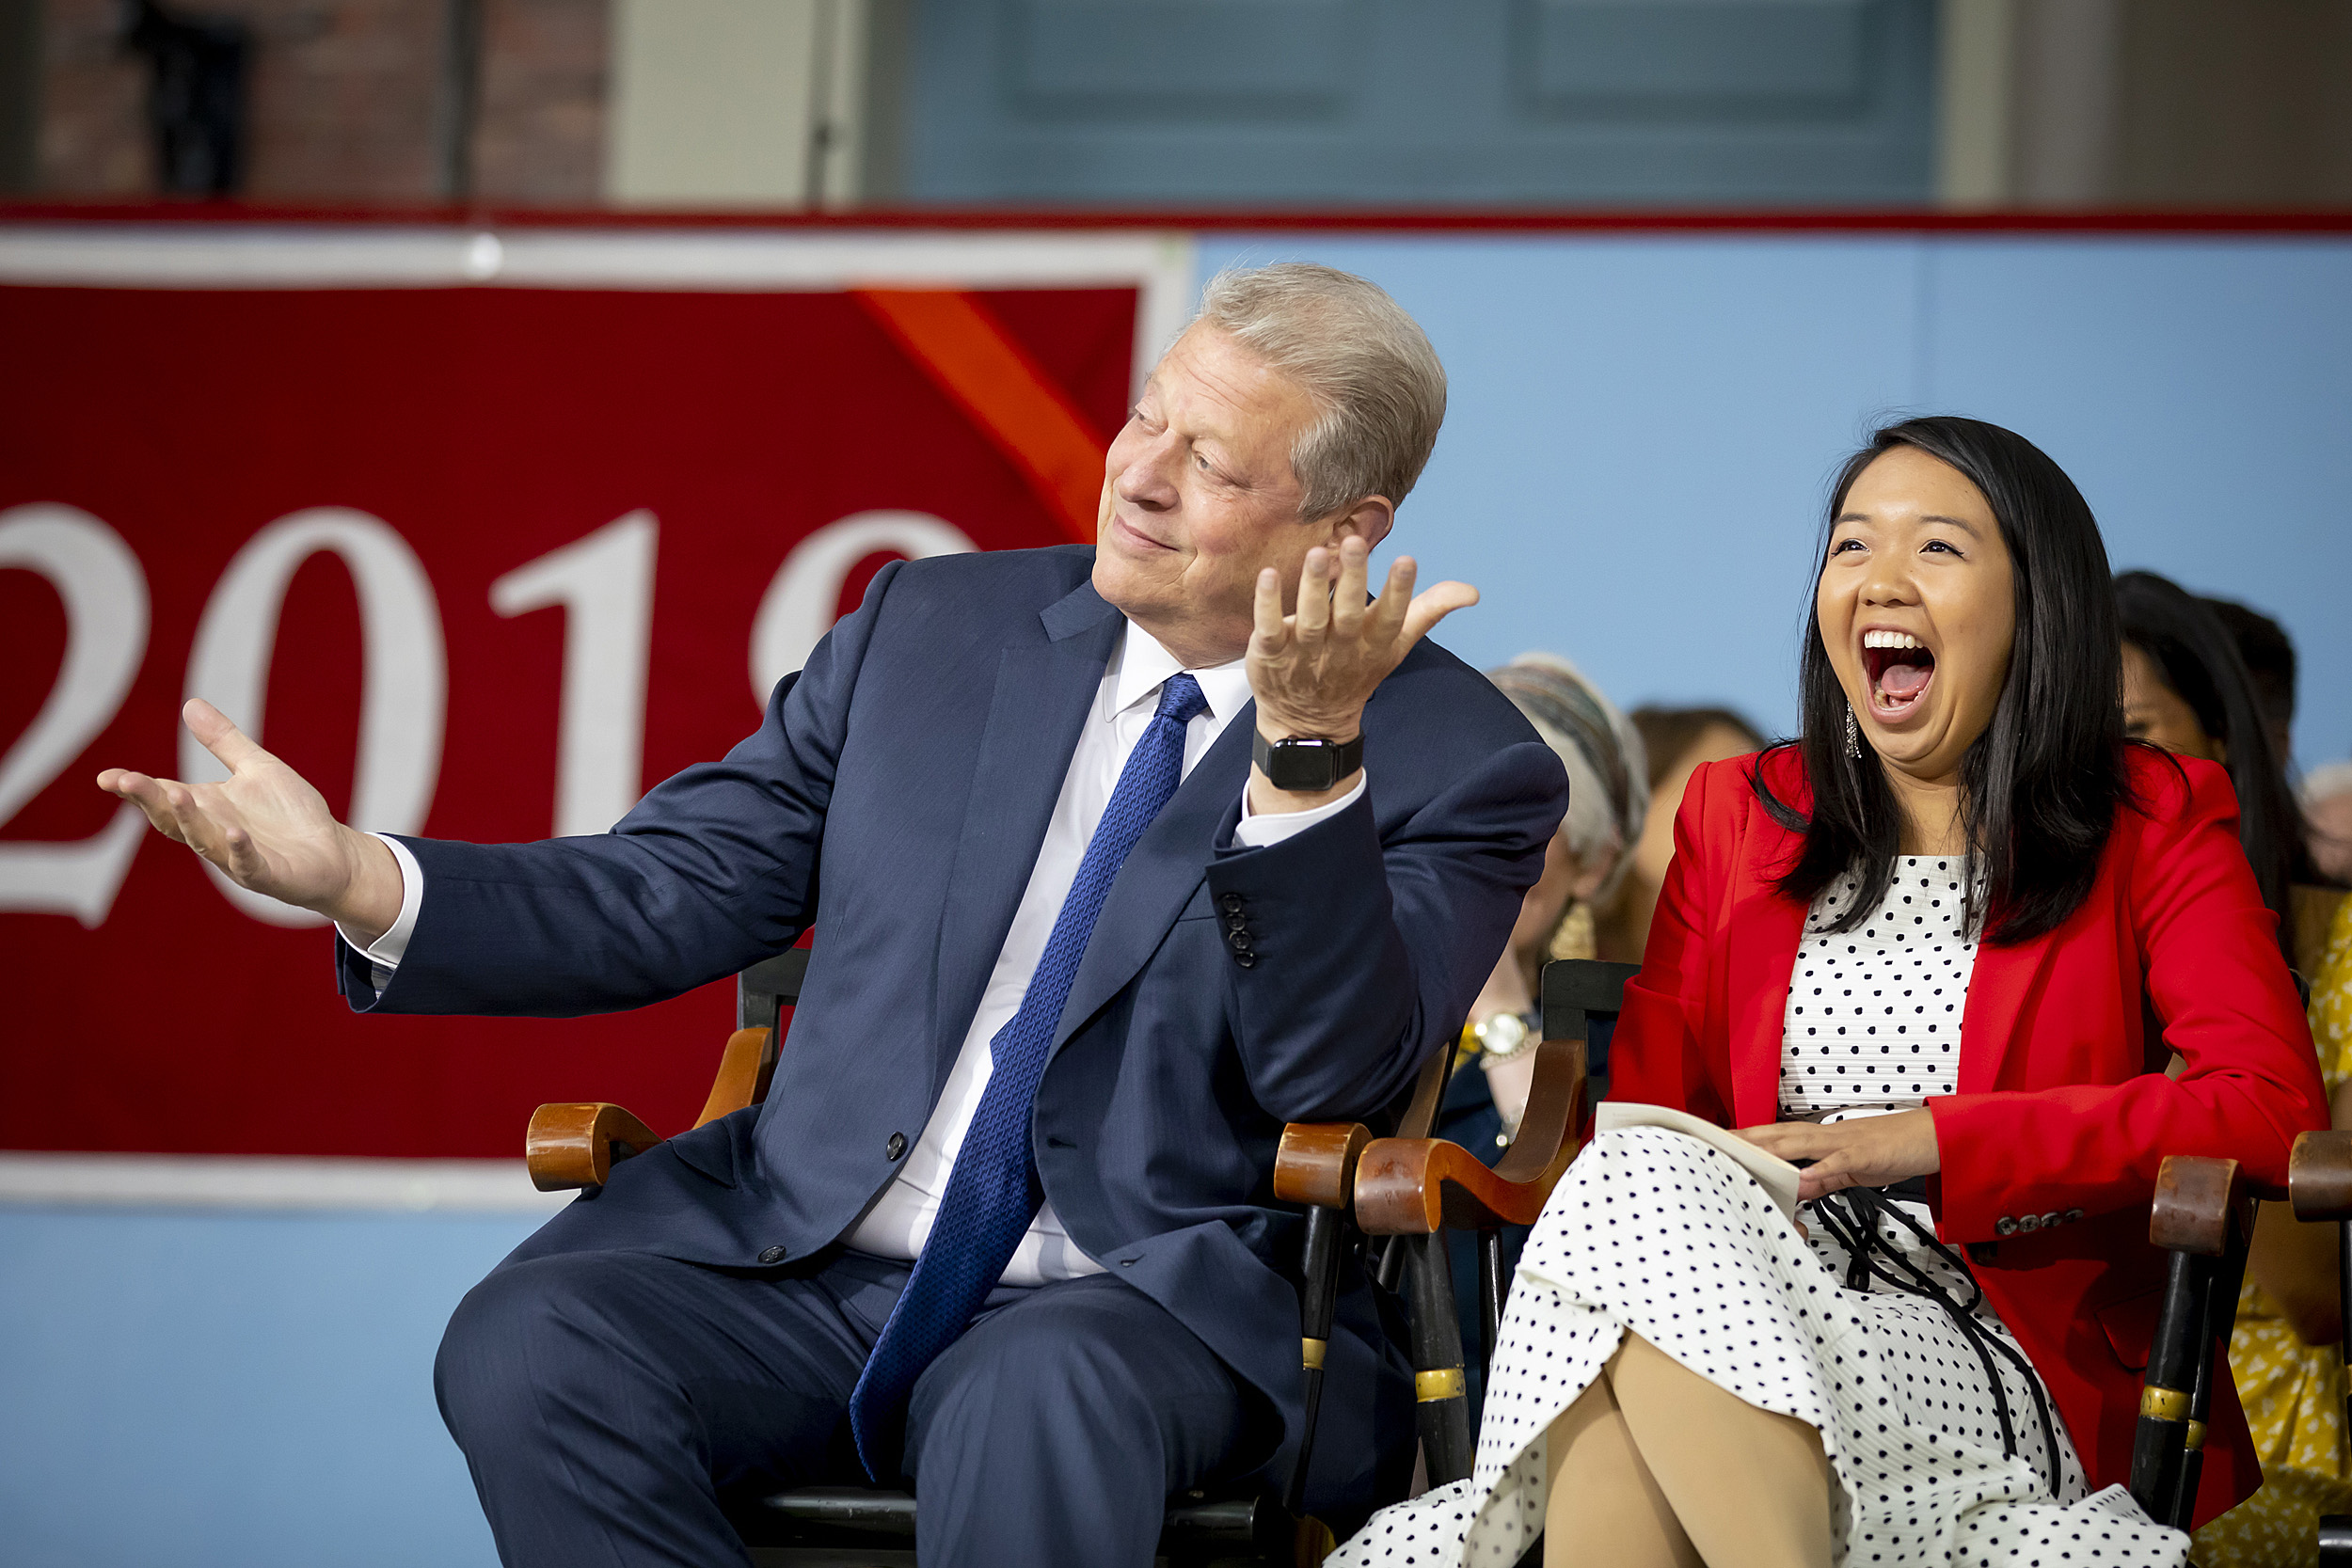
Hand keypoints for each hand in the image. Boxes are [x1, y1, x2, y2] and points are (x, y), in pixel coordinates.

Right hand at [96, 698, 403, 940]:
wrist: (335, 854)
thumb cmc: (292, 814)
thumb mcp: (257, 768)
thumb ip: (224, 741)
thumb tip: (190, 703)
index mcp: (208, 809)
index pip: (164, 797)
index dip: (136, 788)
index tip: (106, 776)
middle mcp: (215, 834)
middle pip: (173, 820)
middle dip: (150, 801)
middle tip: (127, 781)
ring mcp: (239, 858)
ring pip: (204, 842)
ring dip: (189, 820)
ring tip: (176, 795)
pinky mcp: (269, 876)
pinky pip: (250, 865)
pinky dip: (240, 851)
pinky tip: (234, 833)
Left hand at [1248, 535, 1476, 744]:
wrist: (1309, 722)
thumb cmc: (1355, 670)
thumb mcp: (1395, 645)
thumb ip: (1429, 611)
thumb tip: (1473, 592)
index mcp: (1374, 643)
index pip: (1392, 617)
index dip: (1400, 592)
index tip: (1407, 560)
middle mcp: (1340, 646)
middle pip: (1349, 613)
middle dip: (1354, 580)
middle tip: (1356, 543)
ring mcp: (1303, 651)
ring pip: (1310, 617)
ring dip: (1313, 586)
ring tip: (1319, 553)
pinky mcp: (1270, 653)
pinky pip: (1267, 627)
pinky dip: (1267, 604)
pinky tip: (1268, 575)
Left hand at [1735, 1110, 1940, 1203]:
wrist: (1932, 1138)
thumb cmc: (1893, 1149)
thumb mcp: (1851, 1169)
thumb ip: (1823, 1179)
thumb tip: (1796, 1188)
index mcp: (1823, 1139)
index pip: (1778, 1137)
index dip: (1750, 1139)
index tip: (1722, 1143)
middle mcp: (1829, 1135)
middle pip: (1780, 1134)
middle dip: (1748, 1139)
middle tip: (1717, 1143)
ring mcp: (1845, 1142)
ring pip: (1802, 1142)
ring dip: (1773, 1148)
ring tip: (1745, 1154)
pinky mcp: (1865, 1153)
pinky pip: (1840, 1162)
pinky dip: (1821, 1169)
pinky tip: (1803, 1178)